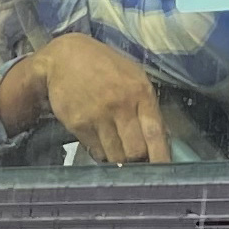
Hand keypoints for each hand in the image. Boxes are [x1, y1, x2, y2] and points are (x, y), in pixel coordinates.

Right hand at [37, 32, 170, 163]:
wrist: (63, 58)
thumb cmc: (103, 65)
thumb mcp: (132, 75)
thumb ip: (146, 105)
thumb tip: (160, 138)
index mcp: (140, 92)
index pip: (155, 133)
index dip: (161, 156)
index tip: (165, 170)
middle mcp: (120, 106)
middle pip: (135, 151)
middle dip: (138, 160)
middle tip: (137, 159)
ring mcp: (97, 117)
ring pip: (116, 156)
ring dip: (119, 158)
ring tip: (118, 146)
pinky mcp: (78, 125)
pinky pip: (96, 151)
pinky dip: (102, 152)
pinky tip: (101, 139)